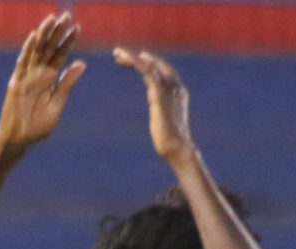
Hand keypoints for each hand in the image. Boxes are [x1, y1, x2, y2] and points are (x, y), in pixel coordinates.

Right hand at [0, 13, 85, 152]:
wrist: (19, 140)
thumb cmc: (37, 125)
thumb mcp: (57, 104)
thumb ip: (67, 84)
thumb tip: (82, 64)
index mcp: (49, 79)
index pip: (60, 55)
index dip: (68, 41)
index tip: (77, 27)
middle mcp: (38, 74)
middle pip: (49, 49)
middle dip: (57, 32)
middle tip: (66, 15)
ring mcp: (26, 77)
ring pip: (36, 52)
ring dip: (44, 35)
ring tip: (52, 19)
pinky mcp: (16, 83)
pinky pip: (22, 64)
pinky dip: (28, 50)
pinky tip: (34, 36)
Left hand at [113, 46, 193, 165]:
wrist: (177, 148)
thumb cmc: (170, 137)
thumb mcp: (163, 114)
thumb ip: (159, 101)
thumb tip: (151, 95)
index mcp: (178, 90)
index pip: (163, 69)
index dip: (148, 61)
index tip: (132, 59)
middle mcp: (175, 86)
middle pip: (156, 64)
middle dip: (138, 57)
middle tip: (118, 53)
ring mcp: (168, 90)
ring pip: (150, 66)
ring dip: (132, 58)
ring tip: (117, 53)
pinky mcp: (160, 97)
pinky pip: (148, 74)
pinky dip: (137, 65)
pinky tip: (126, 61)